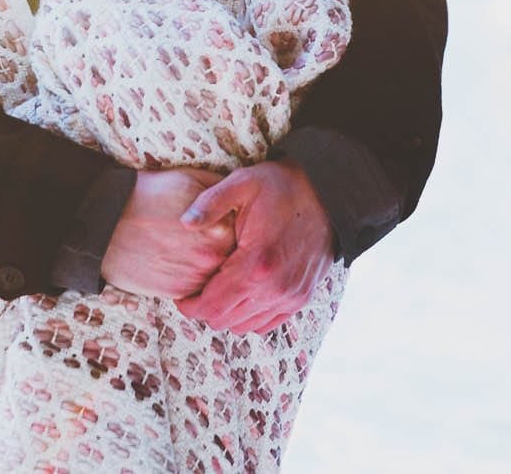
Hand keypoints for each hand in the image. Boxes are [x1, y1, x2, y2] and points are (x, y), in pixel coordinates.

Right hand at [100, 168, 234, 298]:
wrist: (107, 223)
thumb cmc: (148, 196)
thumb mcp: (189, 179)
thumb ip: (220, 190)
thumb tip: (240, 199)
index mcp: (221, 227)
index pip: (244, 233)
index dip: (232, 227)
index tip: (221, 223)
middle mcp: (213, 255)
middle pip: (232, 258)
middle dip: (222, 249)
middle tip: (204, 239)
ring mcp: (196, 277)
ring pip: (216, 277)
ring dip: (210, 268)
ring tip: (190, 250)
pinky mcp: (179, 293)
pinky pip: (197, 291)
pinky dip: (192, 279)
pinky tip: (179, 262)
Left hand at [175, 160, 332, 334]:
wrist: (328, 195)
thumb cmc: (283, 187)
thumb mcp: (243, 183)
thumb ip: (210, 203)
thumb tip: (184, 221)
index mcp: (255, 264)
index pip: (212, 306)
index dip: (190, 306)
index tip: (182, 295)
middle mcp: (275, 288)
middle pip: (225, 321)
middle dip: (206, 309)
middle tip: (198, 290)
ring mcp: (290, 296)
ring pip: (245, 326)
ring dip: (228, 313)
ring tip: (220, 290)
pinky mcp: (301, 298)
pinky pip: (267, 323)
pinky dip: (250, 315)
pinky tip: (243, 293)